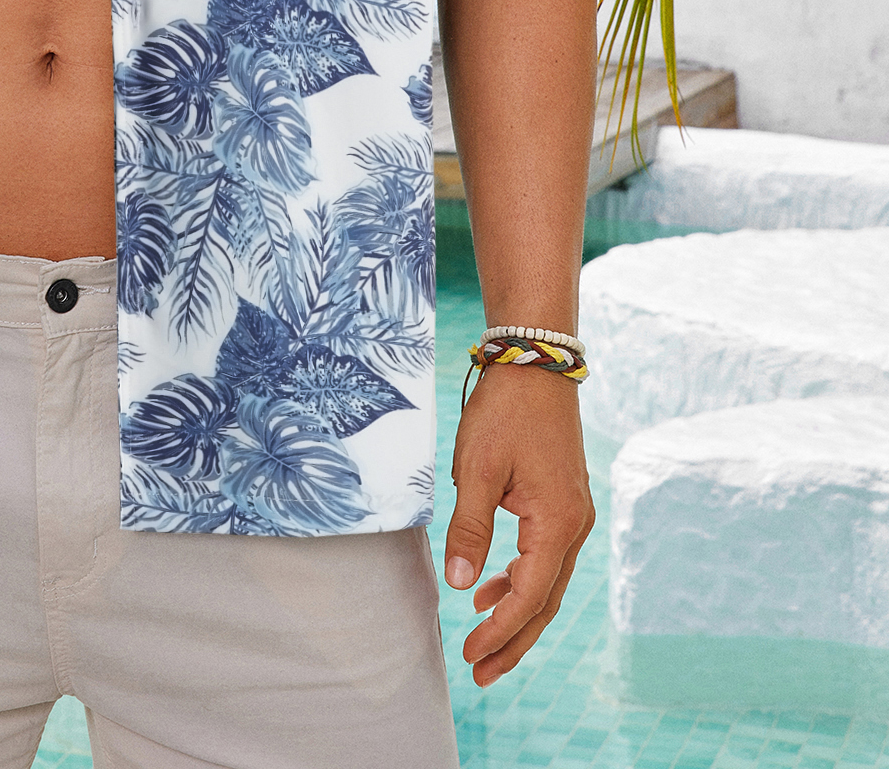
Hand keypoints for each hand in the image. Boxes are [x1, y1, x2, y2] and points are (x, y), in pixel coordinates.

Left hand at [443, 366, 593, 686]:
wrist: (535, 363)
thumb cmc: (504, 412)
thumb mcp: (476, 470)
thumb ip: (470, 529)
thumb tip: (461, 585)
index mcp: (557, 523)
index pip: (529, 596)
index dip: (500, 630)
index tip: (469, 654)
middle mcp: (575, 526)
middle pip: (546, 601)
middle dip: (513, 639)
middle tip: (480, 673)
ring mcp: (574, 514)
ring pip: (548, 582)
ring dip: (517, 612)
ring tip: (480, 637)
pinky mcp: (564, 501)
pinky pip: (546, 557)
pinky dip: (522, 579)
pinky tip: (493, 584)